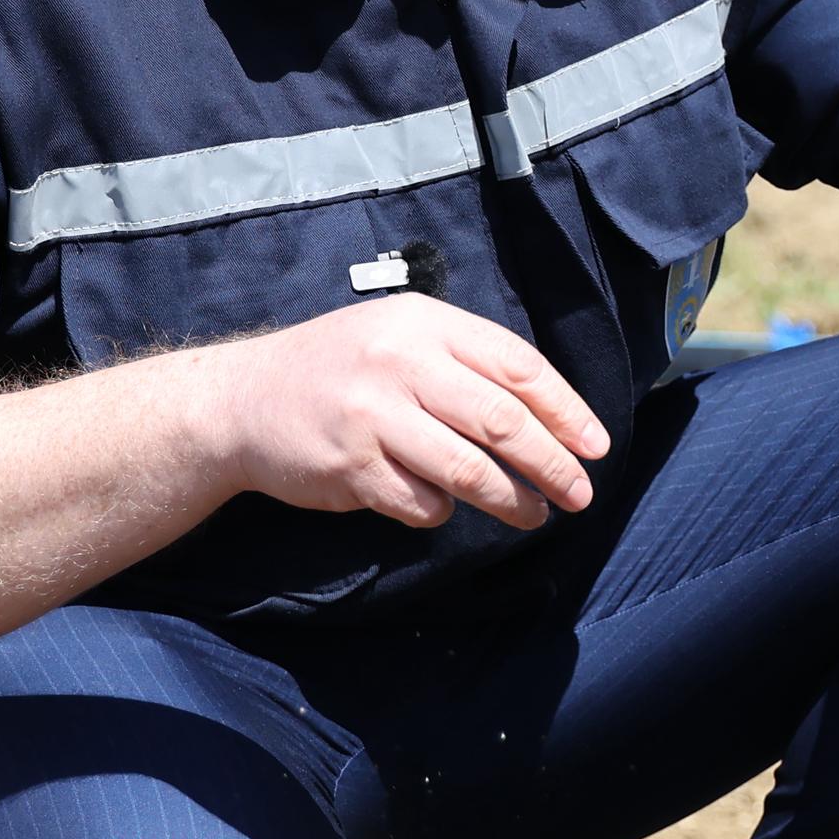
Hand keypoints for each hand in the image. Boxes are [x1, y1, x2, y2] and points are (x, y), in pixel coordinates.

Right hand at [193, 297, 606, 529]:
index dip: (565, 409)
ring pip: (468, 469)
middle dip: (553, 463)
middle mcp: (400, 363)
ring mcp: (372, 416)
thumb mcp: (399, 335)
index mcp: (424, 324)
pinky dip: (440, 511)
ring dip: (512, 500)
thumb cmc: (340, 369)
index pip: (517, 365)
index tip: (596, 445)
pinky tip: (441, 507)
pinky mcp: (350, 467)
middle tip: (581, 493)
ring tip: (537, 515)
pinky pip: (420, 502)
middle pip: (502, 421)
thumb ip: (465, 362)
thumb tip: (552, 416)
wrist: (242, 400)